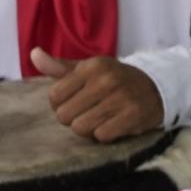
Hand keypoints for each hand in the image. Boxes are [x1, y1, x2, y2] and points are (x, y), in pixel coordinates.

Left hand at [31, 49, 164, 141]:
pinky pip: (101, 136)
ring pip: (81, 128)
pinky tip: (113, 124)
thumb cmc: (112, 80)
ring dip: (88, 128)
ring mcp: (120, 98)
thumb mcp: (87, 70)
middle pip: (64, 115)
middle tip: (88, 111)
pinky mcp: (133, 116)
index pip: (54, 96)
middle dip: (73, 118)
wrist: (156, 88)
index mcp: (91, 67)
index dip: (60, 104)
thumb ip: (58, 67)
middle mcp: (105, 80)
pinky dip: (105, 135)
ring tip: (100, 118)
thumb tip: (34, 54)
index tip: (74, 101)